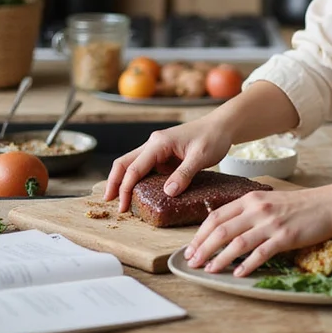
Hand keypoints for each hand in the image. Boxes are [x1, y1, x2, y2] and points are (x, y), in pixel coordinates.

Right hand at [103, 117, 232, 211]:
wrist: (222, 126)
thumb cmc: (213, 137)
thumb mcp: (201, 156)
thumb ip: (184, 174)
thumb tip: (168, 193)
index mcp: (159, 143)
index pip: (134, 167)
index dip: (126, 188)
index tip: (122, 206)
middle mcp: (153, 145)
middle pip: (124, 163)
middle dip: (115, 183)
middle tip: (109, 202)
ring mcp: (157, 150)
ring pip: (133, 165)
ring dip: (124, 181)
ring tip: (119, 201)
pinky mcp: (163, 156)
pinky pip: (146, 168)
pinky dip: (138, 180)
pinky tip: (138, 193)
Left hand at [184, 184, 331, 276]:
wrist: (330, 204)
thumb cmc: (300, 204)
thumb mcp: (270, 200)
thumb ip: (249, 210)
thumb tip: (227, 226)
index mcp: (251, 199)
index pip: (217, 216)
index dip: (200, 234)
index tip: (191, 248)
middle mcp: (258, 209)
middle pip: (221, 229)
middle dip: (203, 248)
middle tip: (192, 263)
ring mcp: (271, 223)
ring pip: (237, 242)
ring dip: (219, 258)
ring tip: (209, 270)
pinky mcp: (285, 236)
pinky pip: (261, 253)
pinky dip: (247, 264)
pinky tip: (238, 273)